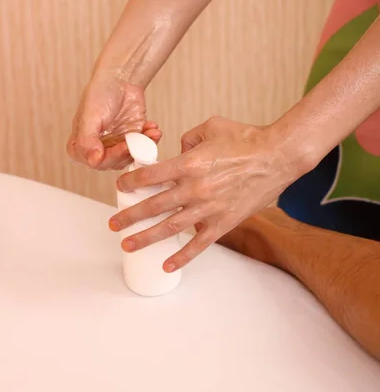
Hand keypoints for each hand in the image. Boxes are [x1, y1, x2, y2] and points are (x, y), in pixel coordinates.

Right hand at [67, 70, 160, 169]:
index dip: (110, 157)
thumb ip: (88, 140)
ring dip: (143, 146)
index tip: (123, 147)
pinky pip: (142, 148)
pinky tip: (153, 129)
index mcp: (80, 146)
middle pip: (114, 162)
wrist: (120, 80)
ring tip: (152, 132)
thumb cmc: (100, 93)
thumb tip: (93, 161)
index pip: (95, 162)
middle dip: (129, 151)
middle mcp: (97, 150)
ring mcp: (115, 147)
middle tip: (139, 140)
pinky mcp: (132, 141)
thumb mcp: (90, 116)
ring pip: (130, 157)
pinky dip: (150, 140)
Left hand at [110, 116, 306, 270]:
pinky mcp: (224, 221)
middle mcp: (194, 187)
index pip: (150, 175)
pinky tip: (167, 265)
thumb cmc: (246, 139)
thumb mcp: (212, 126)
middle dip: (130, 216)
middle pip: (154, 205)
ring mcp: (209, 207)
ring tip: (128, 245)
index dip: (131, 183)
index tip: (120, 189)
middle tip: (114, 224)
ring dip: (146, 237)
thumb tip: (179, 149)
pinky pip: (200, 243)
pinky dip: (183, 256)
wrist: (278, 156)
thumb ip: (189, 137)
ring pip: (170, 227)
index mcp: (189, 163)